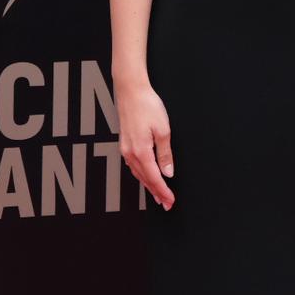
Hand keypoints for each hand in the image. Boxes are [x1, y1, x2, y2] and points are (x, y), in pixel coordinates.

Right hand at [116, 81, 174, 209]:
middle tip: (166, 204)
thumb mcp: (163, 130)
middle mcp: (130, 153)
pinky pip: (133, 165)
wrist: (130, 90)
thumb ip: (165, 154)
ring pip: (138, 174)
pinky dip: (141, 175)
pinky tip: (145, 176)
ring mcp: (125, 148)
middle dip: (156, 192)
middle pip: (145, 179)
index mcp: (141, 152)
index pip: (154, 178)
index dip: (163, 191)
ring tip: (157, 194)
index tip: (170, 201)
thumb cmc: (146, 105)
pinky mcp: (124, 143)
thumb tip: (168, 172)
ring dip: (148, 185)